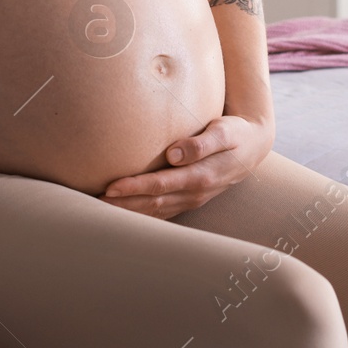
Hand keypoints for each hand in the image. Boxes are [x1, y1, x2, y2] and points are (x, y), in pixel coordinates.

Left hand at [99, 114, 275, 218]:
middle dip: (123, 206)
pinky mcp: (189, 199)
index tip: (110, 187)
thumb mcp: (225, 131)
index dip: (135, 188)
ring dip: (129, 213)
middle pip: (152, 204)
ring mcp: (192, 199)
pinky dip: (142, 215)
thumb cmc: (236, 133)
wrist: (254, 145)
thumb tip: (174, 154)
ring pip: (155, 212)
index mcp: (202, 177)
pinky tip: (124, 214)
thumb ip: (201, 143)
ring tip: (100, 211)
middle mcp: (195, 193)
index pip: (161, 185)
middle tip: (93, 204)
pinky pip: (162, 212)